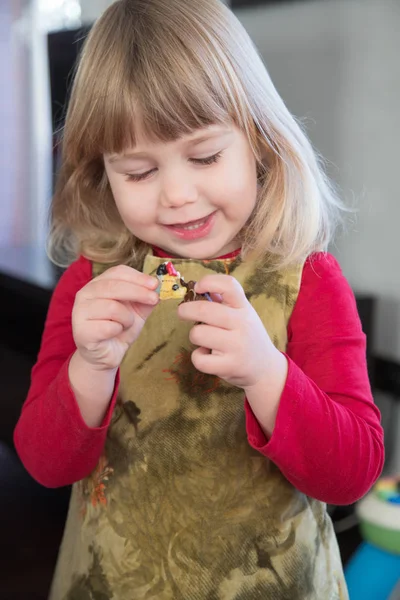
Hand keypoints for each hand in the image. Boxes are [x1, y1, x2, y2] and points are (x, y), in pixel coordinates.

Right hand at [72, 265, 158, 370]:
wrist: (107, 353)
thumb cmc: (119, 327)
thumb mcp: (137, 310)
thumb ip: (146, 297)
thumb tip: (157, 287)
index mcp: (98, 284)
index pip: (117, 272)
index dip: (138, 277)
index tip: (155, 284)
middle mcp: (85, 294)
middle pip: (114, 286)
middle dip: (138, 291)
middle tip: (154, 299)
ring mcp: (80, 312)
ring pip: (112, 307)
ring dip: (127, 318)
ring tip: (125, 324)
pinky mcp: (81, 331)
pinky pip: (108, 327)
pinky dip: (118, 330)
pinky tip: (115, 333)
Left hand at [177, 274, 277, 388]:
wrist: (266, 367)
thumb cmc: (247, 335)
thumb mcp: (242, 314)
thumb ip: (223, 301)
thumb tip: (199, 287)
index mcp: (244, 307)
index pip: (229, 285)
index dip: (209, 281)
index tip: (198, 287)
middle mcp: (242, 324)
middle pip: (204, 310)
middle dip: (186, 310)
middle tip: (182, 312)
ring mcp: (237, 346)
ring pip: (198, 334)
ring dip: (195, 335)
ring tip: (203, 339)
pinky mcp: (230, 366)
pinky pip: (200, 359)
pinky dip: (197, 357)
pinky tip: (206, 355)